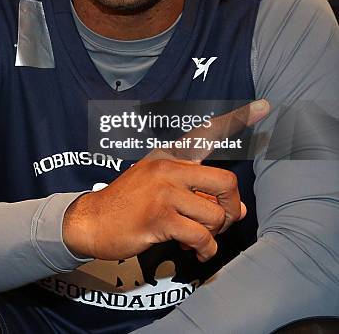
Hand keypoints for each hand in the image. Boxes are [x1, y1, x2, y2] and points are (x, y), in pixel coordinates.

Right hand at [63, 99, 269, 261]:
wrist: (92, 221)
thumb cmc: (129, 204)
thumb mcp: (161, 189)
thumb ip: (199, 194)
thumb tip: (239, 211)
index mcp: (169, 156)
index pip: (206, 134)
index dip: (238, 119)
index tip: (264, 105)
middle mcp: (169, 168)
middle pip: (225, 183)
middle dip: (231, 208)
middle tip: (221, 220)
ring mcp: (163, 192)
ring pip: (214, 215)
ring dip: (213, 234)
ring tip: (199, 238)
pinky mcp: (159, 218)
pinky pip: (200, 236)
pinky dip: (203, 249)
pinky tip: (193, 250)